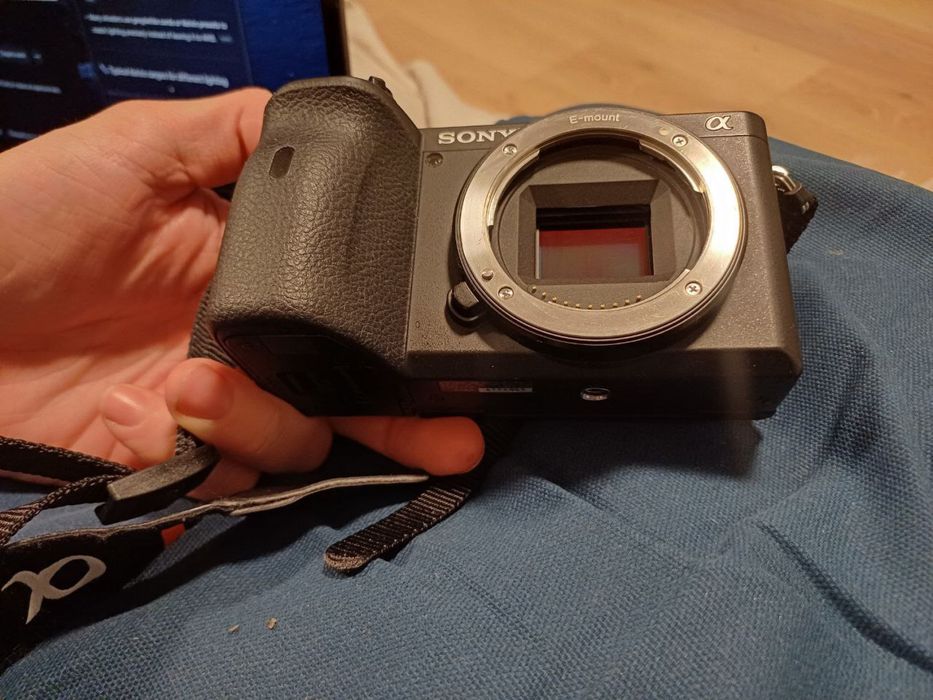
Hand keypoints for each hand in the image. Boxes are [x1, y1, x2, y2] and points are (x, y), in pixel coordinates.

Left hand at [0, 90, 482, 495]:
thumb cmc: (18, 220)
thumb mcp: (133, 150)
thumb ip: (232, 133)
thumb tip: (331, 118)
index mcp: (246, 281)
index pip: (341, 318)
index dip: (396, 344)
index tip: (445, 362)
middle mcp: (237, 352)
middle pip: (342, 402)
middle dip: (404, 428)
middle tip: (454, 440)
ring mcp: (200, 412)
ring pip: (287, 445)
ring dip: (255, 420)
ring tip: (183, 384)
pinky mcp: (158, 463)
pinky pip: (215, 478)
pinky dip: (187, 449)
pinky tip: (136, 410)